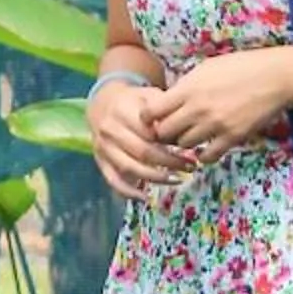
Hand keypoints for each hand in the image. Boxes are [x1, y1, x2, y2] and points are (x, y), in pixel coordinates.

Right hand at [88, 79, 192, 202]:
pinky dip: (128, 192)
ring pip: (130, 168)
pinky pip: (113, 180)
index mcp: (123, 111)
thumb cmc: (133, 101)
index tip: (192, 149)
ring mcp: (104, 147)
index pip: (150, 132)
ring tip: (177, 180)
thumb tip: (185, 132)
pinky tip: (145, 197)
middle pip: (143, 151)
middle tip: (190, 166)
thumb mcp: (149, 95)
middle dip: (169, 162)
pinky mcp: (100, 161)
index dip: (172, 143)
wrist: (102, 103)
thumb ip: (164, 111)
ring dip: (155, 178)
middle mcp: (111, 130)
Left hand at [152, 46, 292, 168]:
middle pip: (164, 133)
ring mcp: (215, 125)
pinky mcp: (232, 138)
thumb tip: (168, 99)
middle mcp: (197, 109)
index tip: (153, 118)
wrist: (276, 77)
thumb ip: (185, 85)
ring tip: (191, 135)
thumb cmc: (241, 67)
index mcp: (188, 88)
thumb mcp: (206, 68)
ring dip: (184, 142)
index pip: (152, 112)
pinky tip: (207, 146)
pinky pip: (206, 157)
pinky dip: (203, 154)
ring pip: (183, 145)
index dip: (148, 117)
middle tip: (170, 130)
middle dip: (163, 132)